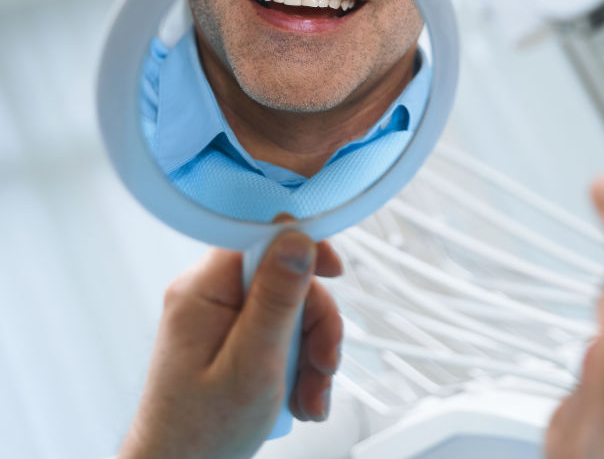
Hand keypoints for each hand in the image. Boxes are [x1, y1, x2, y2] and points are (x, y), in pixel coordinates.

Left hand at [119, 230, 343, 458]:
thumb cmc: (201, 433)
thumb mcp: (253, 364)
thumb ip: (277, 299)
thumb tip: (297, 239)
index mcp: (204, 290)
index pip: (262, 239)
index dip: (304, 250)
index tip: (335, 273)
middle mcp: (209, 296)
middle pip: (285, 281)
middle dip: (315, 326)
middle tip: (323, 367)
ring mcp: (219, 320)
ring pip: (289, 312)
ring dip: (311, 355)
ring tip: (310, 397)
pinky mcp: (231, 342)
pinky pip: (279, 335)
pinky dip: (298, 367)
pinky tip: (301, 399)